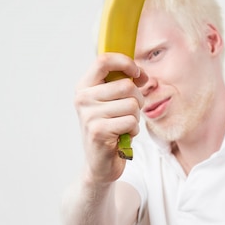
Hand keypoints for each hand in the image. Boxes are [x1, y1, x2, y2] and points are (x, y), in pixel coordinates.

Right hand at [74, 53, 147, 183]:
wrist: (99, 164)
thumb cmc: (109, 129)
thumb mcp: (110, 102)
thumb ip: (120, 84)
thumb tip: (141, 73)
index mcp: (84, 87)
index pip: (104, 60)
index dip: (125, 63)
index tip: (137, 74)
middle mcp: (83, 99)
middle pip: (126, 85)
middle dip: (138, 99)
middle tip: (130, 111)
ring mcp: (89, 115)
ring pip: (132, 105)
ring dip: (135, 117)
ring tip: (124, 125)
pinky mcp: (98, 131)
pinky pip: (130, 122)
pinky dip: (133, 130)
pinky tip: (123, 136)